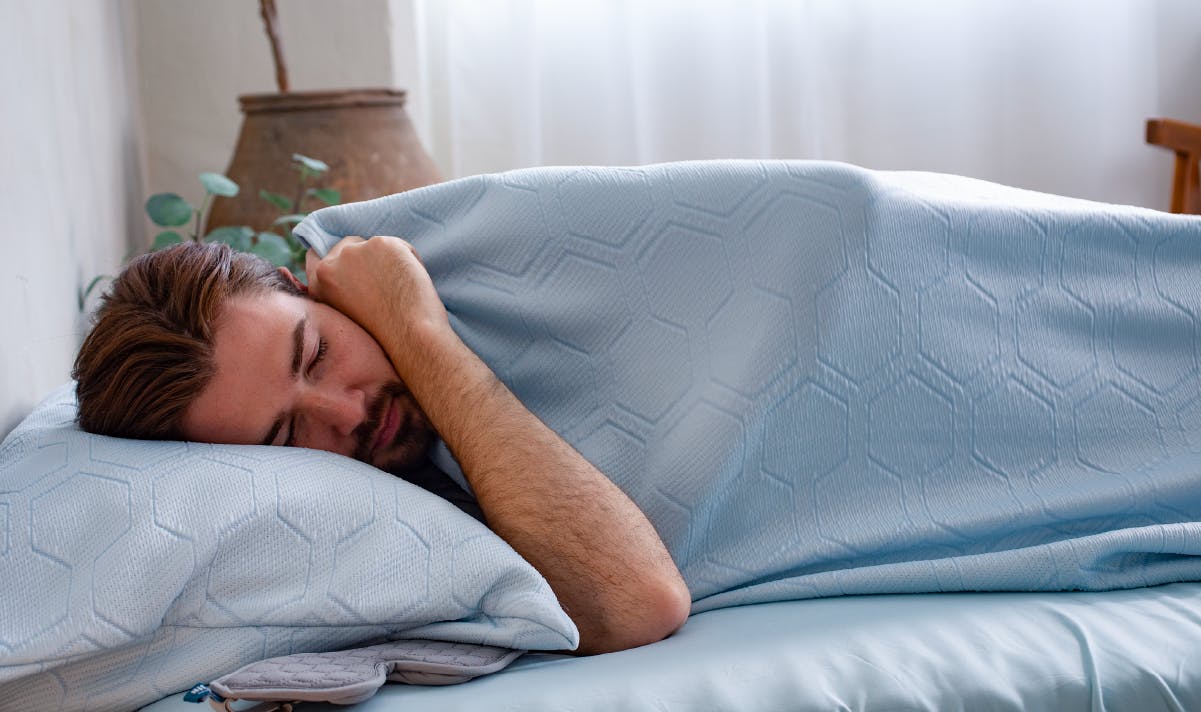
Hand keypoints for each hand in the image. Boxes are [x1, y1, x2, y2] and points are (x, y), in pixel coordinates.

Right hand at [304, 236, 450, 351]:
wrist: (406, 335)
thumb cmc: (383, 332)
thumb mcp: (346, 310)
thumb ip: (341, 286)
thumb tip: (353, 265)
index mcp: (318, 285)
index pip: (314, 256)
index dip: (333, 255)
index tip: (348, 260)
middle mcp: (330, 265)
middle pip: (349, 244)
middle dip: (366, 256)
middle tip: (385, 283)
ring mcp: (353, 252)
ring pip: (374, 245)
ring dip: (387, 259)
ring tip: (398, 289)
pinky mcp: (378, 244)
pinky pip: (397, 246)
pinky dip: (407, 259)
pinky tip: (409, 281)